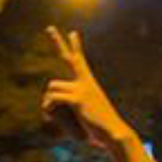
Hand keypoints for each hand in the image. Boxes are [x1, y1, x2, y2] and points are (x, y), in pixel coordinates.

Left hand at [42, 27, 134, 150]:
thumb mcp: (88, 116)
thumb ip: (77, 110)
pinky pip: (53, 99)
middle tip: (49, 28)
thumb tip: (70, 112)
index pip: (80, 61)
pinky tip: (50, 116)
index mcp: (89, 83)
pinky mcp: (77, 100)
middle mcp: (85, 82)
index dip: (76, 46)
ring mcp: (81, 89)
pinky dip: (49, 108)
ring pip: (52, 86)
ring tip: (51, 113)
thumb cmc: (101, 128)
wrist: (114, 133)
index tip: (73, 32)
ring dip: (48, 100)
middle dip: (58, 41)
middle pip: (68, 58)